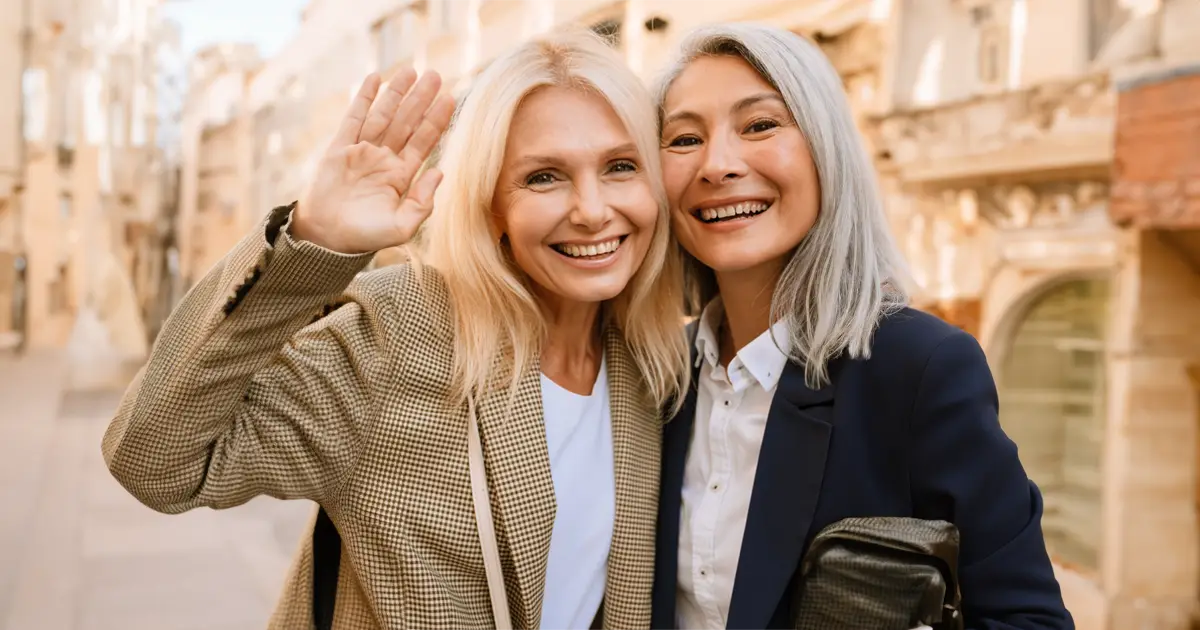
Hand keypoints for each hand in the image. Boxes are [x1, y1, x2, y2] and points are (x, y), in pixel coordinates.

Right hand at [292, 69, 455, 253]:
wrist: (327, 238)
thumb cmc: (365, 236)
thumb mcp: (402, 226)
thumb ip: (423, 203)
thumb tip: (439, 172)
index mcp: (401, 176)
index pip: (423, 142)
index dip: (436, 120)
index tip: (450, 98)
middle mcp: (384, 159)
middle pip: (406, 122)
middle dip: (420, 99)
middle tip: (436, 75)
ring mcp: (362, 151)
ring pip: (383, 115)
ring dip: (396, 93)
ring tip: (411, 70)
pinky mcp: (340, 148)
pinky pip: (354, 118)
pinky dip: (364, 98)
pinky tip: (375, 78)